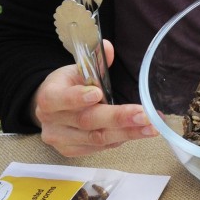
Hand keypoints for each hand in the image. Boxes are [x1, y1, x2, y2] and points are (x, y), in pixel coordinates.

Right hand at [31, 40, 156, 156]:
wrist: (53, 107)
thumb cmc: (68, 84)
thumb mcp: (77, 67)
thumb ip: (94, 60)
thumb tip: (108, 48)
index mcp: (48, 96)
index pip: (58, 99)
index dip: (77, 98)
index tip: (98, 93)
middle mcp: (51, 121)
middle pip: (86, 121)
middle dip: (118, 118)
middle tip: (144, 115)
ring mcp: (60, 139)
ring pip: (96, 138)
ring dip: (127, 133)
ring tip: (151, 127)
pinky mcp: (70, 151)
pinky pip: (99, 147)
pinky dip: (120, 139)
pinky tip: (138, 132)